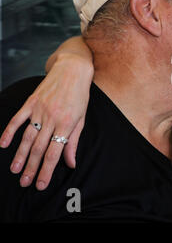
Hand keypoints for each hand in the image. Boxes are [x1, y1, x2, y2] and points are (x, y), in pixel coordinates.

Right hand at [0, 53, 93, 189]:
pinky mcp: (31, 102)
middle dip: (32, 168)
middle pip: (39, 148)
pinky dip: (9, 131)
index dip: (47, 170)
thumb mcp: (82, 118)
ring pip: (27, 137)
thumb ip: (74, 141)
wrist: (73, 69)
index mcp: (67, 124)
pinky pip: (18, 119)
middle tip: (25, 182)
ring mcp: (40, 110)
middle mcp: (52, 118)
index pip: (55, 153)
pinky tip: (2, 144)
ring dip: (20, 155)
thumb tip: (71, 163)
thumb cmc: (80, 95)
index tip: (41, 184)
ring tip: (15, 170)